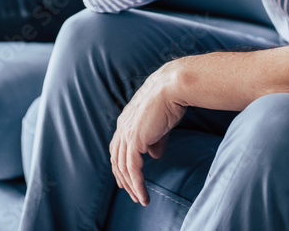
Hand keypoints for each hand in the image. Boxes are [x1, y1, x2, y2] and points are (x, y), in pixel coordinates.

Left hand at [109, 60, 187, 206]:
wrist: (172, 88)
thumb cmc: (170, 101)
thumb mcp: (160, 124)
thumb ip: (155, 140)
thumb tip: (154, 156)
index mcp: (125, 121)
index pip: (117, 148)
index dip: (120, 165)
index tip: (126, 179)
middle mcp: (122, 128)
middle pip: (116, 160)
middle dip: (123, 179)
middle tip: (132, 194)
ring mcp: (127, 134)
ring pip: (123, 168)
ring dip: (131, 186)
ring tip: (140, 199)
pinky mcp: (135, 140)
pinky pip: (133, 169)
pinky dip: (137, 185)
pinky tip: (143, 195)